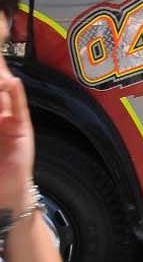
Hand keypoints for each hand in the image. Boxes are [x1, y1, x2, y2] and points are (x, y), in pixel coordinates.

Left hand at [0, 58, 34, 210]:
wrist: (5, 191)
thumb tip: (3, 90)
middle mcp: (0, 118)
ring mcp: (11, 122)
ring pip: (5, 97)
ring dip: (3, 82)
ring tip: (0, 70)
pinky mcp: (22, 129)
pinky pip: (19, 109)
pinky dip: (16, 96)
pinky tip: (13, 83)